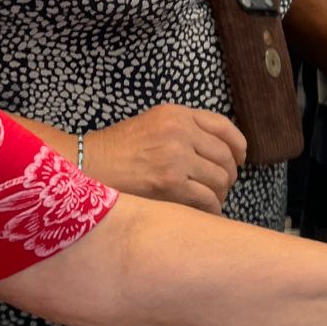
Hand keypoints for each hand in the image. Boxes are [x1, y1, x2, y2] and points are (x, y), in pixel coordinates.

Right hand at [86, 105, 247, 213]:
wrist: (86, 166)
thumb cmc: (117, 150)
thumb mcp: (152, 124)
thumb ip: (184, 130)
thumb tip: (220, 151)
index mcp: (177, 114)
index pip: (224, 127)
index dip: (238, 146)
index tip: (240, 158)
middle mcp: (180, 131)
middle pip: (225, 156)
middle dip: (229, 174)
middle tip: (222, 186)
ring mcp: (175, 157)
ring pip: (219, 179)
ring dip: (220, 193)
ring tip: (211, 200)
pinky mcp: (170, 183)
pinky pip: (206, 199)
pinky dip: (211, 208)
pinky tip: (206, 212)